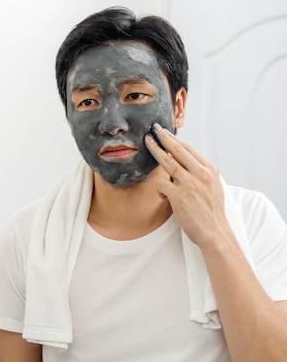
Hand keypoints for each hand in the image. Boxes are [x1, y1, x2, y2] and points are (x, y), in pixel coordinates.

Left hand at [144, 123, 233, 250]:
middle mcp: (201, 174)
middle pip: (178, 150)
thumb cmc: (211, 211)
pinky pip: (161, 184)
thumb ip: (200, 174)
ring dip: (155, 150)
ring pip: (167, 162)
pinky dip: (159, 189)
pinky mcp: (179, 195)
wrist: (215, 232)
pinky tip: (163, 196)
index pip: (189, 150)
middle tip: (153, 129)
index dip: (175, 140)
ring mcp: (190, 184)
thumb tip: (181, 163)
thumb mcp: (213, 187)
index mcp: (210, 170)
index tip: (166, 132)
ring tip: (147, 142)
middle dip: (164, 137)